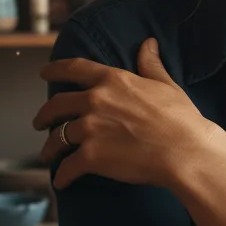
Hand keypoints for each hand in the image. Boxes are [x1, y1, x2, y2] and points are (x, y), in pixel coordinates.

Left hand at [34, 39, 212, 189]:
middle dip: (44, 115)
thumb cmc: (180, 118)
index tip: (44, 73)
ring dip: (50, 148)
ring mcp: (90, 128)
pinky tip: (61, 182)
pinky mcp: (91, 156)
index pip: (74, 68)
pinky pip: (67, 167)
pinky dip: (62, 176)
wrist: (185, 151)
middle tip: (40, 122)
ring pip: (57, 138)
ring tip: (48, 155)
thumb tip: (148, 43)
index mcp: (112, 80)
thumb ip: (150, 64)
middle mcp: (95, 100)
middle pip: (57, 105)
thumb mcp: (165, 85)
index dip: (55, 70)